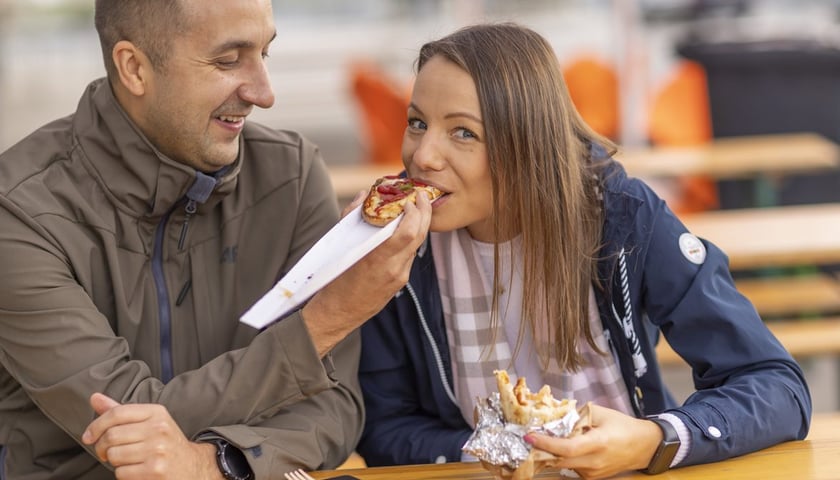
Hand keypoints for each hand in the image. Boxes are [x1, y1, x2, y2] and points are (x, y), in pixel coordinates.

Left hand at [82, 393, 222, 479]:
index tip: (88, 436)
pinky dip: (124, 474)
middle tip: (107, 452)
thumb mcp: (149, 422)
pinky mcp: (154, 471)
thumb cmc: (165, 443)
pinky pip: (122, 473)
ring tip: (127, 460)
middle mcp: (159, 429)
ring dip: (114, 462)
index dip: (96, 425)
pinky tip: (136, 470)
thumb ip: (121, 412)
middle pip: (111, 435)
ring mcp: (158, 450)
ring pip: (114, 455)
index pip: (117, 413)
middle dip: (102, 447)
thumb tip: (95, 398)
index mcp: (157, 413)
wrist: (192, 466)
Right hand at [302, 191, 432, 355]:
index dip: (414, 212)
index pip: (408, 232)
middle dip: (425, 212)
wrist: (336, 314)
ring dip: (420, 224)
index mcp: (376, 258)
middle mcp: (393, 268)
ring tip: (416, 208)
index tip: (409, 197)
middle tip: (422, 196)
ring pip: (417, 245)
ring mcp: (399, 276)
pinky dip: (411, 238)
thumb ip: (351, 216)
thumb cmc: (333, 279)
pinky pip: (410, 255)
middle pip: (419, 236)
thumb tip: (364, 194)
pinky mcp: (401, 282)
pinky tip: (406, 228)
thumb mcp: (339, 245)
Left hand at [523, 404, 662, 479]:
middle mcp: (595, 462)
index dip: (546, 444)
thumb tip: (553, 413)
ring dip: (550, 454)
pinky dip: (562, 458)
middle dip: (541, 451)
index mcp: (598, 443)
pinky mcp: (592, 478)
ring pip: (563, 465)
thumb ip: (577, 414)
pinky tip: (561, 447)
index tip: (529, 436)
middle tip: (528, 438)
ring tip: (543, 439)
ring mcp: (593, 473)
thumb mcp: (601, 414)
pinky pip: (570, 468)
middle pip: (559, 461)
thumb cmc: (623, 426)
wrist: (644, 447)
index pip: (567, 448)